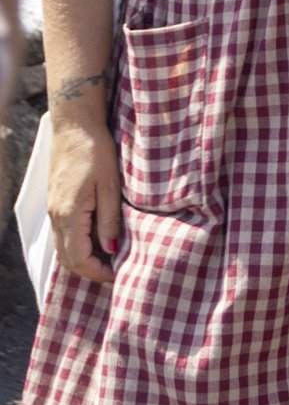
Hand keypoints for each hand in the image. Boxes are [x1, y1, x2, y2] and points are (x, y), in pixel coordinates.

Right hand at [46, 108, 119, 283]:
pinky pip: (62, 235)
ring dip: (83, 260)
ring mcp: (53, 211)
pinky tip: (96, 243)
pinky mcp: (56, 204)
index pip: (78, 258)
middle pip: (67, 260)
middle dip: (89, 272)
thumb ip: (110, 219)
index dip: (98, 272)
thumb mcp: (111, 186)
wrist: (74, 128)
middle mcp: (56, 217)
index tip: (119, 276)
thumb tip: (112, 249)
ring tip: (109, 261)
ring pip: (62, 249)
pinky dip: (77, 246)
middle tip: (115, 274)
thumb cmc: (96, 152)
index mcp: (69, 214)